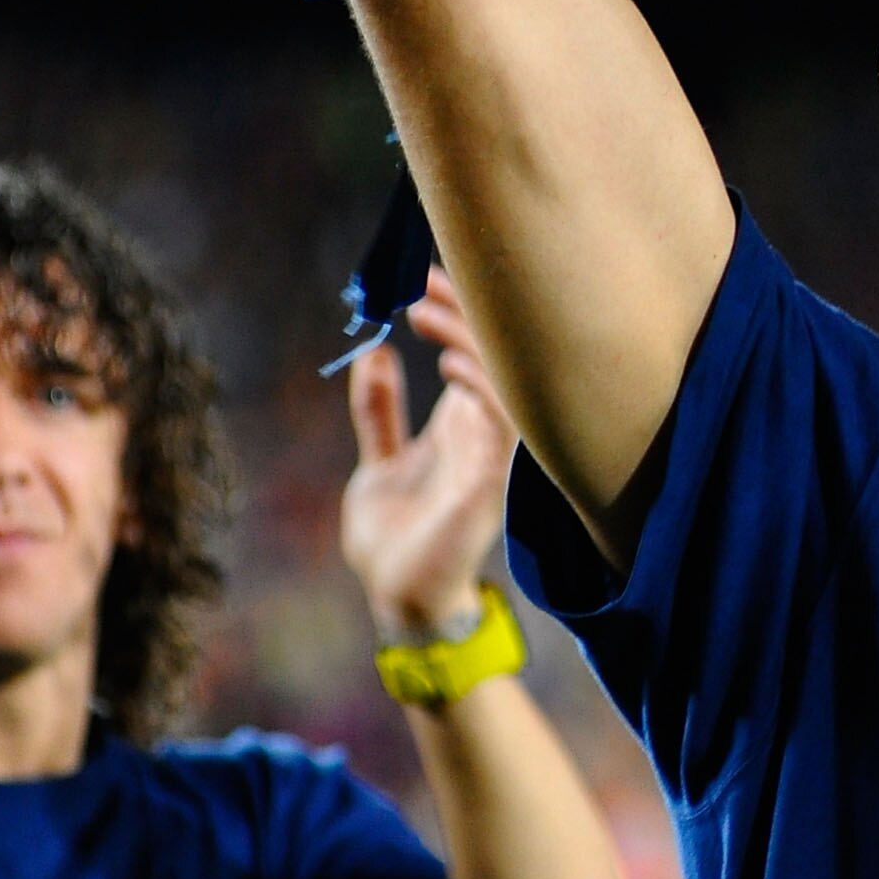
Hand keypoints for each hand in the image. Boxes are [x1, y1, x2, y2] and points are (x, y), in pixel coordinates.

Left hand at [340, 270, 515, 643]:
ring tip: (427, 312)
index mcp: (463, 424)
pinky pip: (501, 425)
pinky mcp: (488, 484)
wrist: (396, 600)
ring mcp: (490, 457)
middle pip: (493, 356)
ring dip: (471, 341)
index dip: (456, 312)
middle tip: (425, 281)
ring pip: (504, 379)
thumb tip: (374, 351)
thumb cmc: (393, 539)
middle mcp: (484, 433)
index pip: (474, 352)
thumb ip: (379, 412)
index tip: (422, 278)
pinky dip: (483, 391)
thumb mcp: (378, 463)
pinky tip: (450, 371)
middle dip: (465, 311)